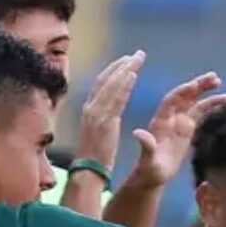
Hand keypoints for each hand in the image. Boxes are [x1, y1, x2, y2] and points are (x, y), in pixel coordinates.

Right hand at [77, 51, 146, 168]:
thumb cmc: (94, 158)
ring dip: (125, 70)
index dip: (114, 71)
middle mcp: (90, 108)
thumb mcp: (96, 134)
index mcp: (89, 110)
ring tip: (138, 59)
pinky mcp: (103, 121)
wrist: (87, 172)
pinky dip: (122, 85)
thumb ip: (100, 120)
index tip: (127, 62)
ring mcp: (96, 113)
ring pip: (111, 85)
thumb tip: (105, 114)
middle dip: (122, 65)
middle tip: (138, 55)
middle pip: (106, 80)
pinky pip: (115, 99)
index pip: (102, 84)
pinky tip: (132, 75)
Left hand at [129, 72, 225, 188]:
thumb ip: (146, 146)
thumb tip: (138, 134)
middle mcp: (170, 118)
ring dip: (205, 91)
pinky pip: (200, 112)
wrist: (154, 174)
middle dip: (197, 86)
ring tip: (220, 82)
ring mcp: (179, 122)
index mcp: (160, 122)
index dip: (182, 93)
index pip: (171, 102)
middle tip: (213, 77)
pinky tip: (225, 99)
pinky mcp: (188, 128)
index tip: (195, 85)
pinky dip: (211, 104)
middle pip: (184, 96)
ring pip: (193, 101)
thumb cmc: (150, 169)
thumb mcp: (148, 160)